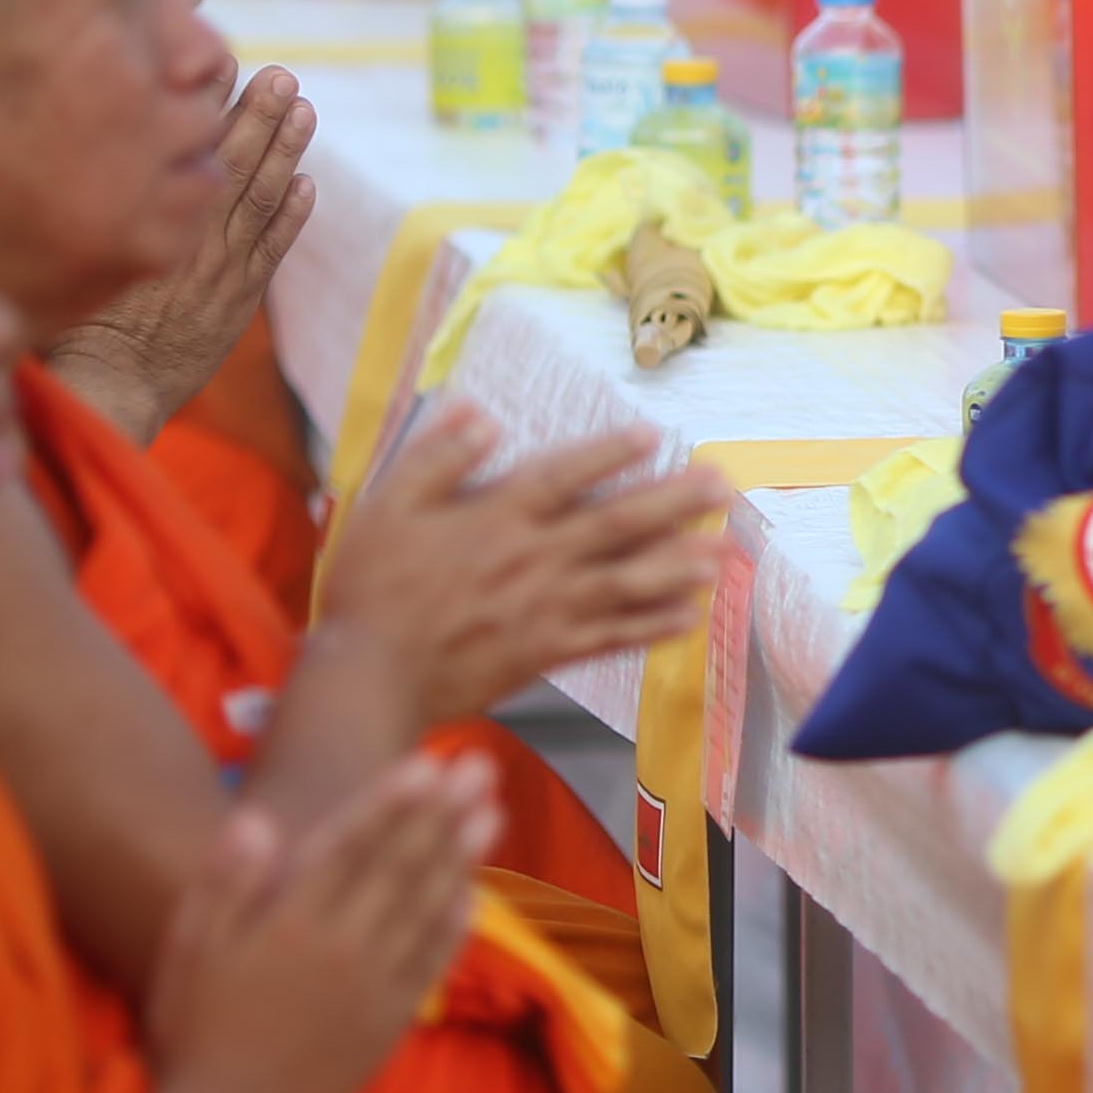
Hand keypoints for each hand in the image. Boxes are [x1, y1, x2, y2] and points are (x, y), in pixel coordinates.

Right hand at [41, 68, 312, 441]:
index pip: (180, 149)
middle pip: (228, 165)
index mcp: (142, 217)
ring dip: (283, 153)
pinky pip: (271, 250)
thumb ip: (78, 200)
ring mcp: (217, 268)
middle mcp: (183, 236)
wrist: (107, 387)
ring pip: (258, 199)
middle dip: (257, 116)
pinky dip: (291, 216)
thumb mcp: (66, 251)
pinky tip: (307, 183)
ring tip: (304, 110)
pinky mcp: (236, 300)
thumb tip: (65, 141)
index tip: (225, 63)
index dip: (206, 105)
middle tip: (284, 76)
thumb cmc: (70, 318)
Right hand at [144, 753, 496, 1092]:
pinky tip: (475, 895)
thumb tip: (256, 819)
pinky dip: (456, 926)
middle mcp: (343, 948)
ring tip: (493, 810)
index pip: (351, 848)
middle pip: (402, 867)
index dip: (391, 803)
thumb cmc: (194, 1031)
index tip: (425, 764)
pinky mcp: (390, 1022)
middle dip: (443, 813)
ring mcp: (374, 986)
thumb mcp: (188, 951)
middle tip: (479, 765)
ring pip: (427, 908)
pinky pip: (432, 963)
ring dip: (463, 857)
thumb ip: (223, 883)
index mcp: (291, 924)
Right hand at [322, 404, 732, 726]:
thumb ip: (436, 456)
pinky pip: (611, 638)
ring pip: (626, 581)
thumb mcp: (386, 505)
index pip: (564, 475)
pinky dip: (650, 628)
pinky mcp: (546, 653)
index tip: (655, 435)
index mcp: (495, 517)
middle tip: (722, 485)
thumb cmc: (369, 589)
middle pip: (615, 524)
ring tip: (723, 551)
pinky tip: (686, 618)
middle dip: (674, 502)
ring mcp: (545, 610)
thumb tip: (483, 416)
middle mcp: (532, 559)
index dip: (610, 453)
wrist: (370, 676)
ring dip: (679, 565)